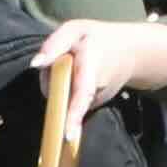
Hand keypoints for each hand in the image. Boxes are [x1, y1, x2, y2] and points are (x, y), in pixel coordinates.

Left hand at [38, 15, 166, 121]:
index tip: (66, 136)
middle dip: (51, 80)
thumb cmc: (100, 39)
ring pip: (62, 100)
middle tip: (65, 56)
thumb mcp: (76, 30)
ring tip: (73, 63)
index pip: (82, 94)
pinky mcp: (91, 107)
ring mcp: (94, 102)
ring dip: (58, 84)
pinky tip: (76, 76)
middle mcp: (95, 90)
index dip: (73, 115)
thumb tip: (35, 64)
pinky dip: (65, 90)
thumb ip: (54, 45)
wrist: (131, 53)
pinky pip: (68, 102)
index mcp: (92, 67)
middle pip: (61, 97)